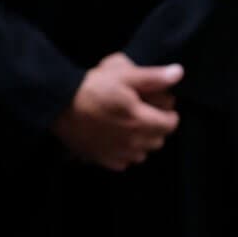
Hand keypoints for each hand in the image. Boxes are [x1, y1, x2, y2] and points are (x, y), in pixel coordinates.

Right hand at [51, 54, 182, 170]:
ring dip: (142, 142)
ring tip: (131, 126)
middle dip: (157, 128)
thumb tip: (178, 73)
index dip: (169, 114)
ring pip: (142, 154)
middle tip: (146, 113)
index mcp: (141, 121)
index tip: (161, 105)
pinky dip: (124, 152)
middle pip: (158, 140)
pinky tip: (115, 138)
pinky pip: (123, 162)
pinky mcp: (101, 160)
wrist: (59, 105)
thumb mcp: (124, 75)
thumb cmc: (93, 88)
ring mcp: (116, 154)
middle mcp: (132, 142)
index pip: (171, 125)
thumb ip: (153, 77)